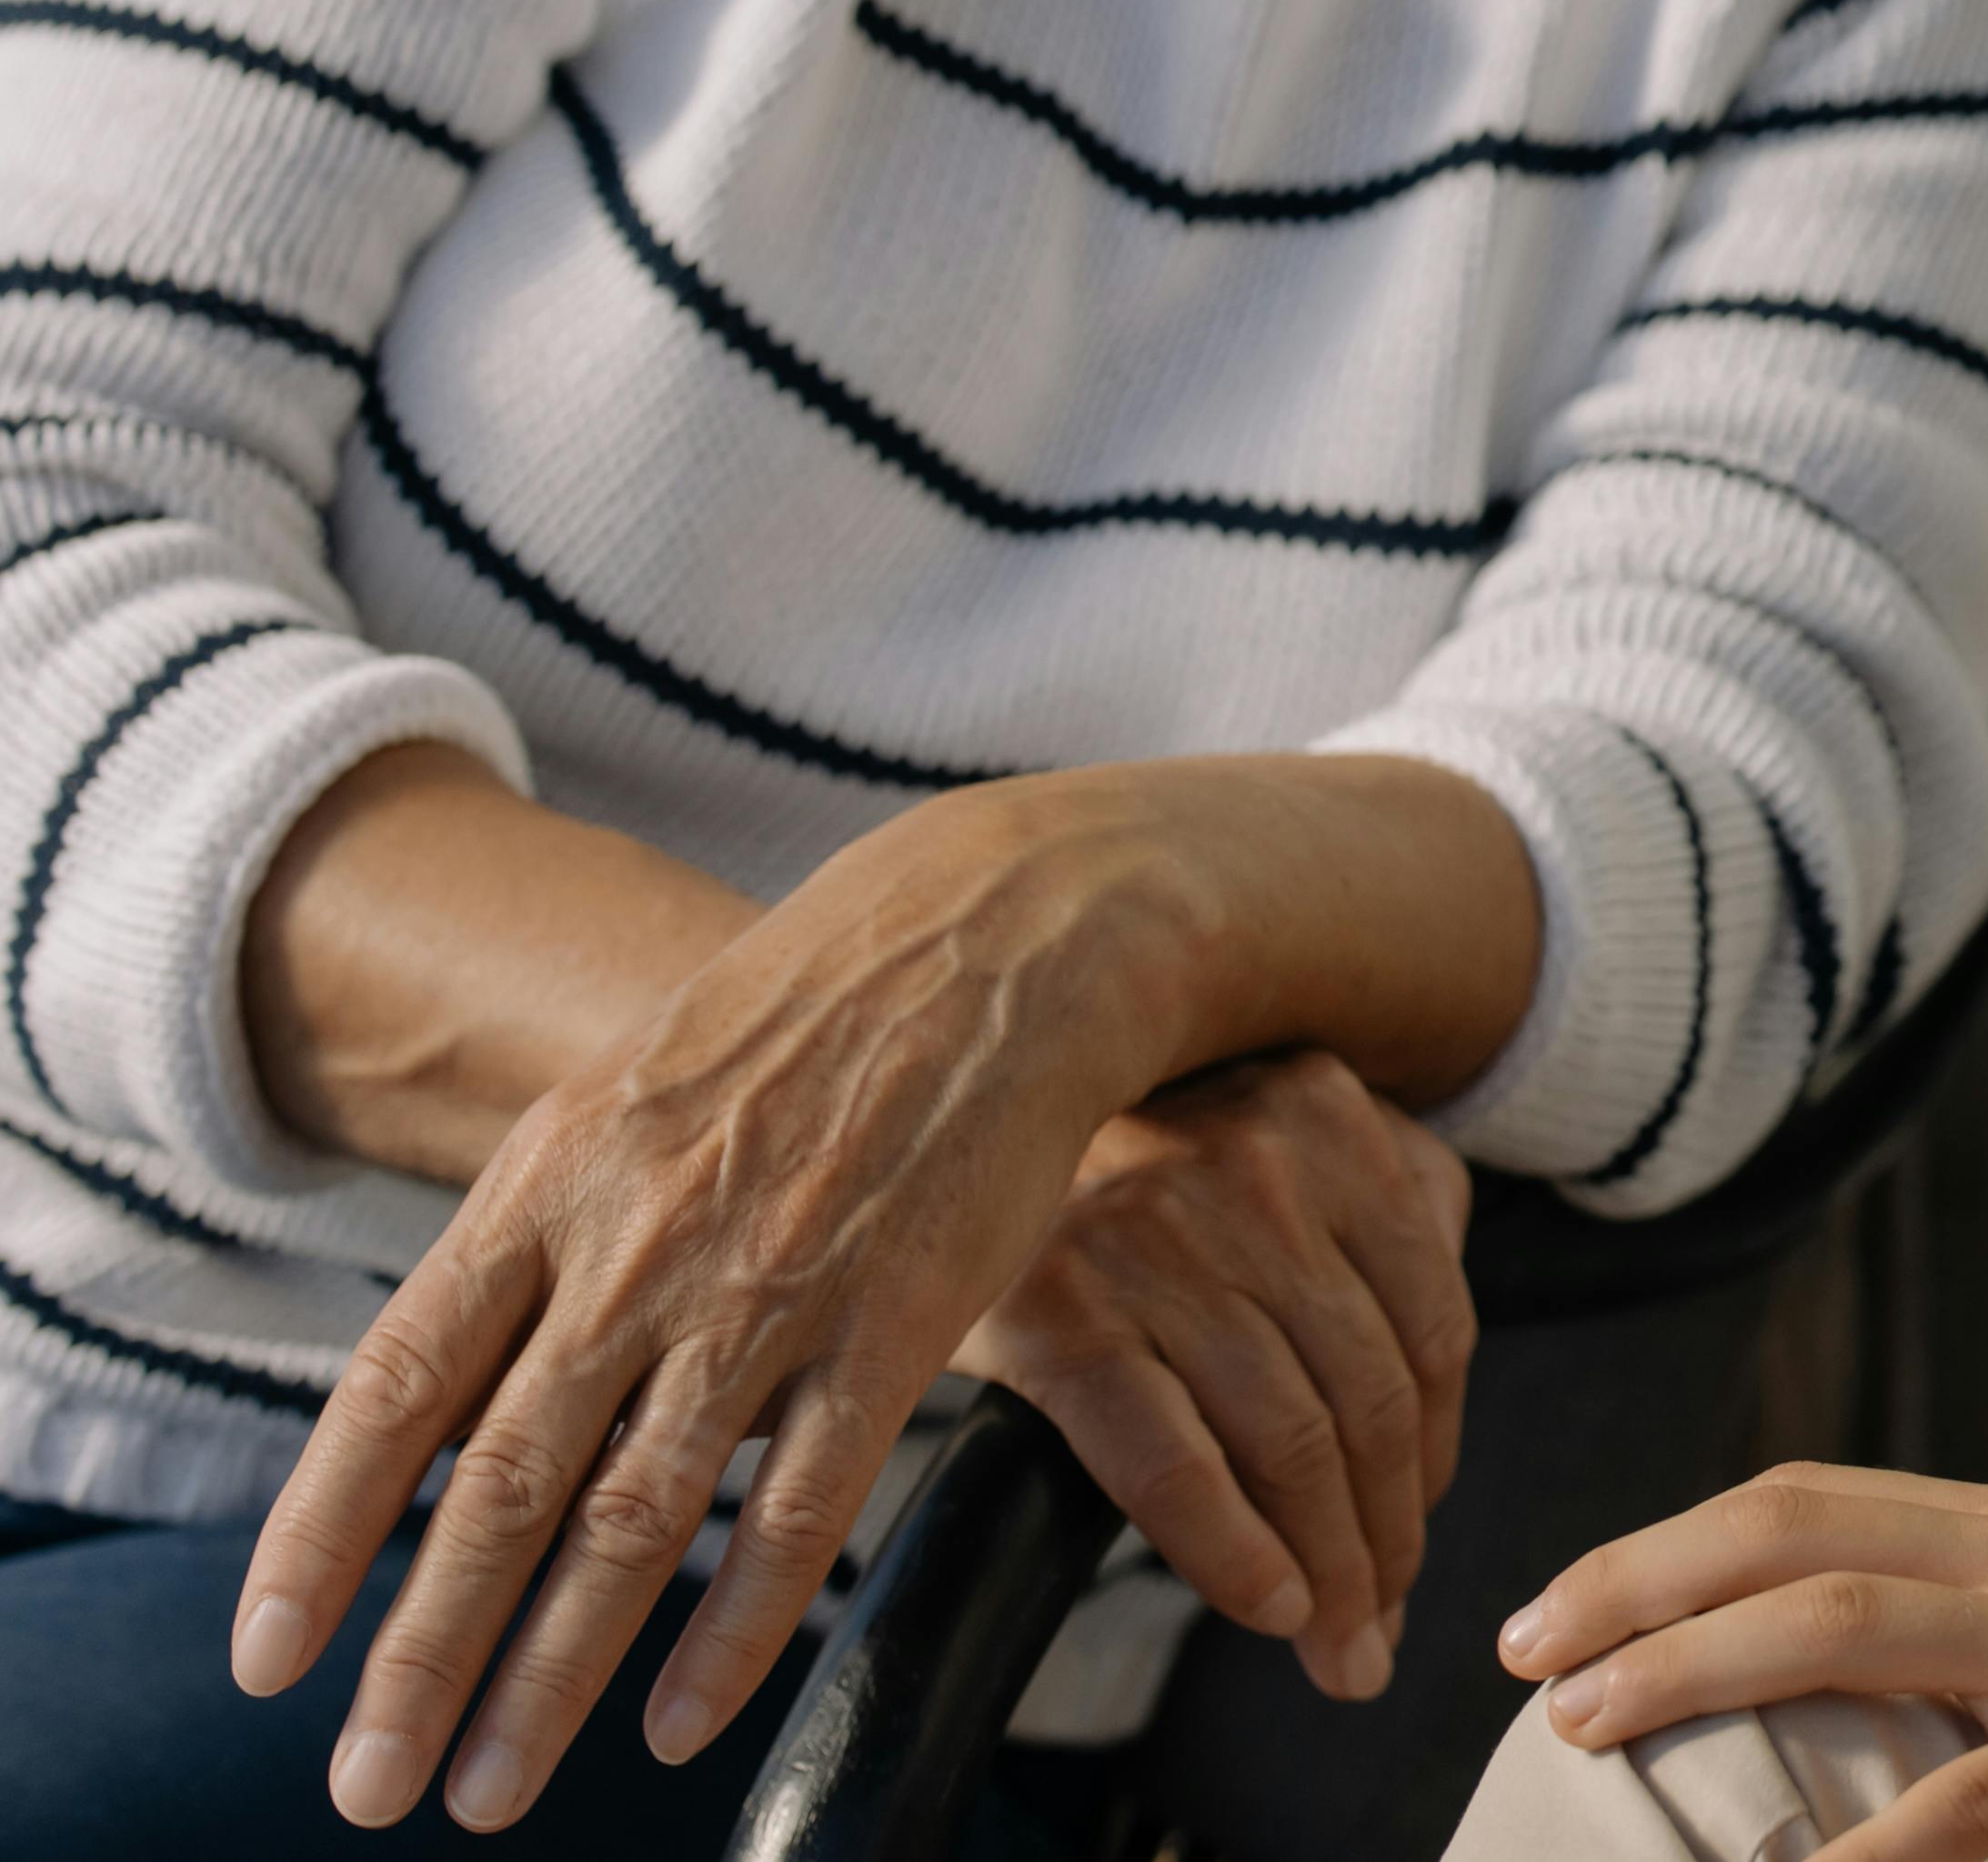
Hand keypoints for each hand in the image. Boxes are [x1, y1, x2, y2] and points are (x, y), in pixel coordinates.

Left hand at [228, 781, 1176, 1831]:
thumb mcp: (621, 1105)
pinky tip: (683, 1718)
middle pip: (503, 1488)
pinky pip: (801, 1509)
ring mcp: (770, 1288)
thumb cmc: (793, 1030)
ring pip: (636, 1520)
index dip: (323, 1535)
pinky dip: (734, 1630)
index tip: (272, 1660)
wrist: (987, 938)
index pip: (396, 1389)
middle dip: (422, 1657)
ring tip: (494, 1789)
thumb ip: (533, 1252)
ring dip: (553, 1676)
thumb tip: (433, 1414)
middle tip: (369, 1787)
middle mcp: (639, 1246)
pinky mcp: (897, 1321)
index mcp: (548, 1184)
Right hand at [961, 1048, 1478, 1703]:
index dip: (1437, 1463)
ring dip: (1327, 1573)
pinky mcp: (1061, 1313)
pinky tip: (1269, 1608)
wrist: (943, 1125)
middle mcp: (1255, 1167)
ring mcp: (1157, 1236)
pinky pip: (1176, 1467)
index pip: (1431, 1329)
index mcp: (1329, 1117)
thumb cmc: (1133, 1152)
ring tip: (1333, 1643)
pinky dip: (1235, 1555)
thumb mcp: (1286, 1135)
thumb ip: (1389, 1222)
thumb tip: (1426, 1439)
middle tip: (1377, 1632)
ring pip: (1291, 1441)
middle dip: (1385, 1544)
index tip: (1415, 1547)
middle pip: (1367, 1399)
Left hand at [1500, 1469, 1987, 1861]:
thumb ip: (1967, 1630)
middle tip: (1521, 1652)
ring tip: (1587, 1720)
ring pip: (1841, 1622)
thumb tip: (1814, 1664)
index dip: (1661, 1543)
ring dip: (1693, 1665)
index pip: (1796, 1497)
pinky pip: (1963, 1798)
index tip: (1553, 1607)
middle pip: (1787, 1531)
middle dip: (1636, 1583)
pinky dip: (1861, 1849)